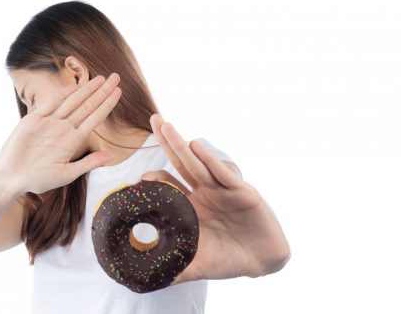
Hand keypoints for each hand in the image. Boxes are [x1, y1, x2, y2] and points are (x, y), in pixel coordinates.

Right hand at [0, 73, 121, 194]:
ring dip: (86, 90)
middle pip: (87, 106)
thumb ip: (88, 163)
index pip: (95, 118)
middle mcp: (64, 128)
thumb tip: (111, 156)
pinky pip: (50, 105)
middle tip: (116, 77)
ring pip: (72, 102)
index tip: (119, 92)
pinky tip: (74, 87)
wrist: (11, 178)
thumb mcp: (67, 173)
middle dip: (102, 91)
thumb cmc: (38, 179)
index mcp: (73, 140)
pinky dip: (61, 95)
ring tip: (101, 78)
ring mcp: (49, 123)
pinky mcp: (33, 120)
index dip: (107, 104)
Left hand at [140, 114, 290, 284]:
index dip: (154, 177)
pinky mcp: (241, 191)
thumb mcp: (196, 264)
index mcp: (190, 207)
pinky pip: (223, 174)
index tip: (138, 177)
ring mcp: (221, 190)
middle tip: (154, 120)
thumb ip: (172, 268)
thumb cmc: (228, 260)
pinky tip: (196, 147)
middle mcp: (204, 193)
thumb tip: (144, 280)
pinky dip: (210, 160)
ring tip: (166, 126)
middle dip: (167, 142)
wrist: (261, 261)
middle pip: (181, 163)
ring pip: (198, 164)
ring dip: (182, 144)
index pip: (169, 185)